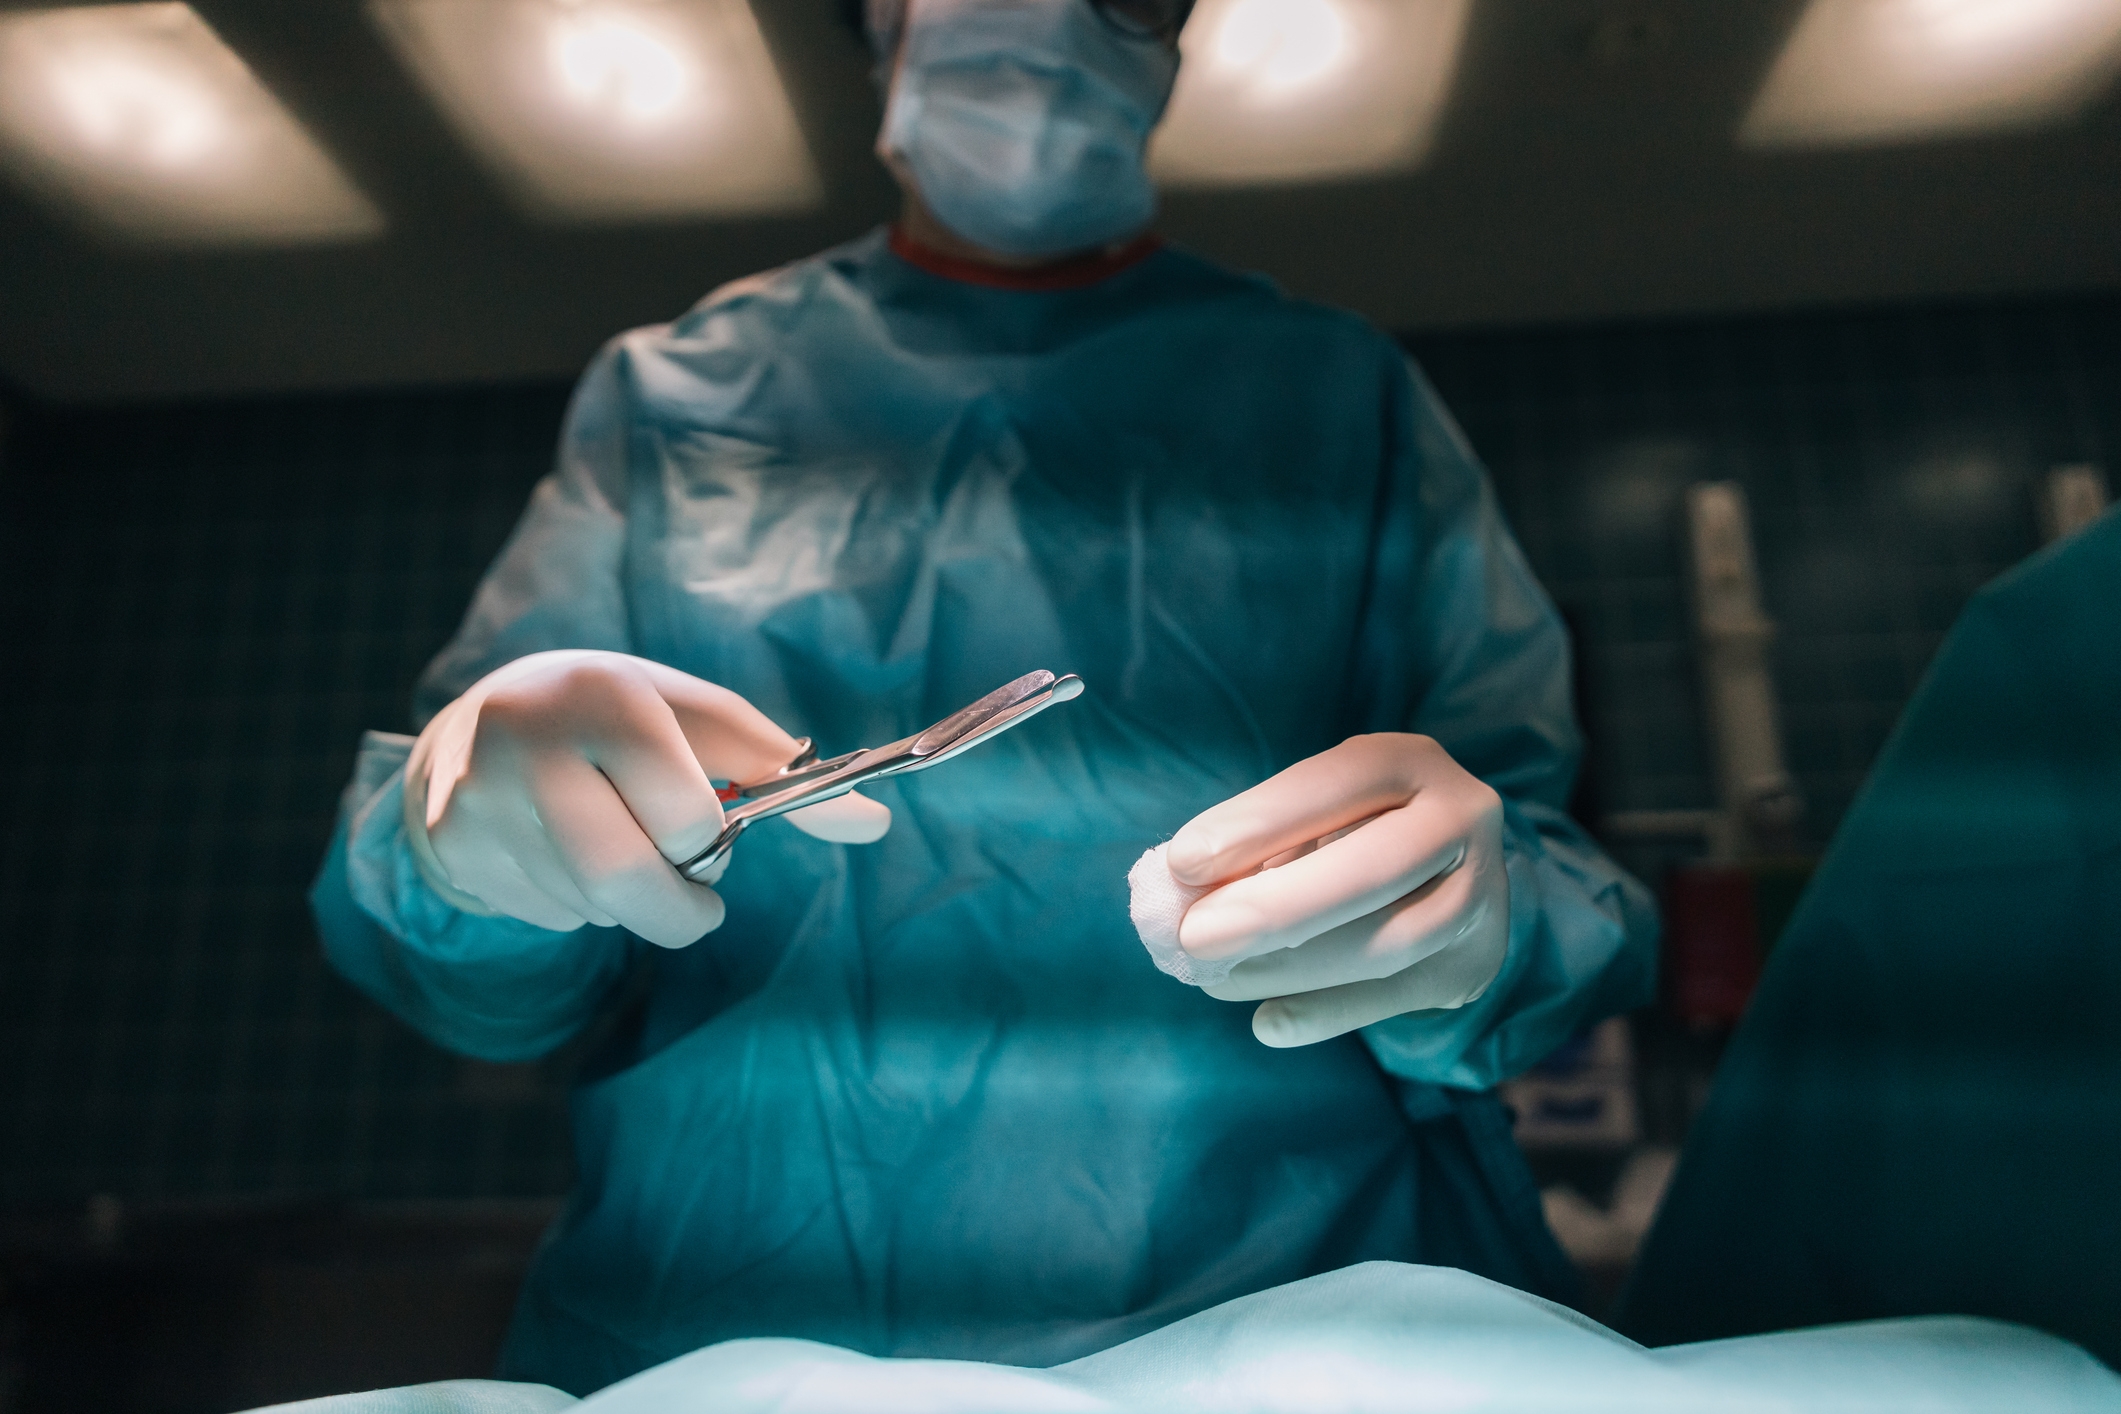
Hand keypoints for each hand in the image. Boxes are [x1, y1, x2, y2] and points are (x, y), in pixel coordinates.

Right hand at [404, 651, 889, 946]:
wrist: (477, 723)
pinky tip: (556, 856)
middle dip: (676, 912)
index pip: (685, 814)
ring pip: (587, 907)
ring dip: (623, 905)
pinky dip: (573, 907)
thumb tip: (875, 824)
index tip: (710, 834)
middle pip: (623, 880)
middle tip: (697, 908)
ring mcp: (480, 800)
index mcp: (606, 697)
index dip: (708, 840)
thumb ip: (779, 769)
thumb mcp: (694, 721)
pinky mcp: (448, 848)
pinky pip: (542, 917)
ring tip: (613, 848)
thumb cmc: (618, 719)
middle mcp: (529, 744)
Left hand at [1167, 734, 1507, 1046]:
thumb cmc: (1352, 828)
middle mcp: (1461, 819)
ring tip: (1216, 978)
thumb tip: (1183, 894)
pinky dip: (1323, 1014)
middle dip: (1274, 908)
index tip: (1181, 863)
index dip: (1255, 824)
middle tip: (1193, 936)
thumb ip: (1262, 844)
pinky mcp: (1472, 963)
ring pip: (1388, 944)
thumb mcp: (1317, 811)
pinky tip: (1268, 1022)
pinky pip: (1394, 1000)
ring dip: (1289, 969)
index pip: (1333, 786)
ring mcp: (1479, 896)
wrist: (1453, 870)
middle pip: (1372, 871)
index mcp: (1410, 762)